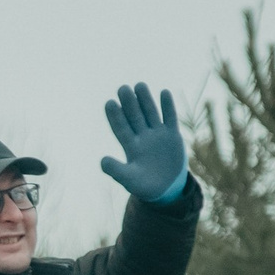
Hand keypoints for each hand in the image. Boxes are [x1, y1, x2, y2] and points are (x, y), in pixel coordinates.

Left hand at [100, 82, 188, 202]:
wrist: (166, 189)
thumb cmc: (144, 185)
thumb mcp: (129, 180)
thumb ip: (116, 171)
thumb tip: (102, 161)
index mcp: (130, 147)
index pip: (121, 128)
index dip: (115, 116)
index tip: (109, 102)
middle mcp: (142, 137)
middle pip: (134, 117)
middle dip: (129, 103)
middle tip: (122, 88)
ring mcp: (158, 135)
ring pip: (150, 113)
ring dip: (146, 100)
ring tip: (139, 85)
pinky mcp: (172, 136)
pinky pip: (170, 118)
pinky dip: (167, 107)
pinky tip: (164, 92)